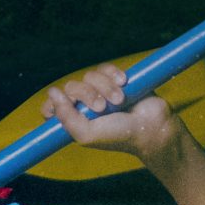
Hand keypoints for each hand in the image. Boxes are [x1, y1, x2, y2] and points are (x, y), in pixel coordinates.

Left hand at [46, 64, 179, 162]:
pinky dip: (113, 74)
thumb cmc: (119, 136)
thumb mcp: (86, 134)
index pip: (52, 106)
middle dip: (86, 94)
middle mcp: (85, 105)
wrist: (152, 127)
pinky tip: (124, 82)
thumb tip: (53, 92)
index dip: (54, 103)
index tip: (67, 106)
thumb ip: (65, 117)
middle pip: (71, 87)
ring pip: (89, 76)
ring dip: (104, 87)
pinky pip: (105, 68)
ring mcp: (100, 92)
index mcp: (75, 120)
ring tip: (120, 100)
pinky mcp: (115, 81)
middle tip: (102, 108)